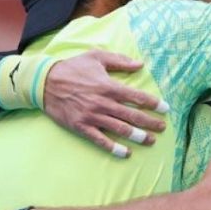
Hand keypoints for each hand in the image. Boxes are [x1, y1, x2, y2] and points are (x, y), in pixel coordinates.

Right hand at [44, 50, 168, 156]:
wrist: (45, 82)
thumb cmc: (72, 67)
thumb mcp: (96, 56)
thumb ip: (119, 61)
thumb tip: (140, 64)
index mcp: (108, 86)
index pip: (136, 96)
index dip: (153, 103)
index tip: (165, 109)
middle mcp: (103, 103)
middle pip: (132, 115)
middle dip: (150, 122)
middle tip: (162, 128)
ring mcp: (92, 116)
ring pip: (120, 129)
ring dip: (137, 136)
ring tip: (150, 141)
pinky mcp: (81, 127)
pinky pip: (100, 140)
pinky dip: (114, 148)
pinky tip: (125, 153)